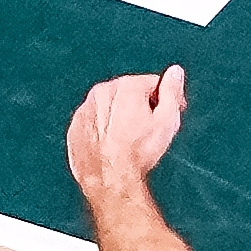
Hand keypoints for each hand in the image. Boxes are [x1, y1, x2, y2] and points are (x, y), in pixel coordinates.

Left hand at [67, 66, 186, 191]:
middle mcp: (102, 92)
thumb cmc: (138, 152)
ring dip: (121, 118)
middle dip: (141, 107)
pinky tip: (113, 147)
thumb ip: (172, 92)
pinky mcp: (75, 128)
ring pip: (109, 108)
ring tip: (131, 142)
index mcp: (127, 86)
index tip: (171, 114)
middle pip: (129, 94)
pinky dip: (103, 131)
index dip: (166, 99)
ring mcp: (86, 110)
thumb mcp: (167, 121)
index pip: (153, 84)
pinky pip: (93, 124)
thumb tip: (175, 72)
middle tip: (151, 131)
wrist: (109, 178)